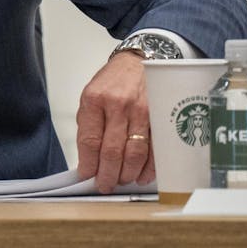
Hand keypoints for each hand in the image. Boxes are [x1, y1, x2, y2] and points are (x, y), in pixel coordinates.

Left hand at [75, 51, 155, 192]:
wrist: (138, 62)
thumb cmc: (112, 80)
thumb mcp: (90, 95)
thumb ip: (88, 125)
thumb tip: (87, 157)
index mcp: (95, 99)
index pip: (90, 140)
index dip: (88, 163)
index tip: (86, 175)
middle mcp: (118, 106)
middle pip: (112, 151)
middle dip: (108, 174)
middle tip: (105, 185)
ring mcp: (142, 112)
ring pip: (134, 154)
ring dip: (127, 174)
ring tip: (121, 181)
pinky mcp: (160, 117)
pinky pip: (155, 149)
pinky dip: (148, 168)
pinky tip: (141, 175)